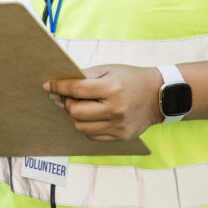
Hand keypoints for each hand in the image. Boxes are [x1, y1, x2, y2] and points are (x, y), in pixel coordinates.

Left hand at [44, 64, 162, 140]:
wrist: (159, 96)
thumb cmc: (130, 79)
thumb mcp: (108, 70)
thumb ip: (85, 76)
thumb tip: (60, 85)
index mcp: (112, 88)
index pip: (76, 90)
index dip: (58, 87)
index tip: (48, 86)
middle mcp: (115, 109)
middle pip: (75, 112)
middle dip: (66, 103)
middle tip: (68, 97)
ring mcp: (118, 125)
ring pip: (81, 127)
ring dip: (75, 117)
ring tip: (80, 107)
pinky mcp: (121, 137)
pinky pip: (92, 136)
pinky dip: (87, 127)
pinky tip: (91, 117)